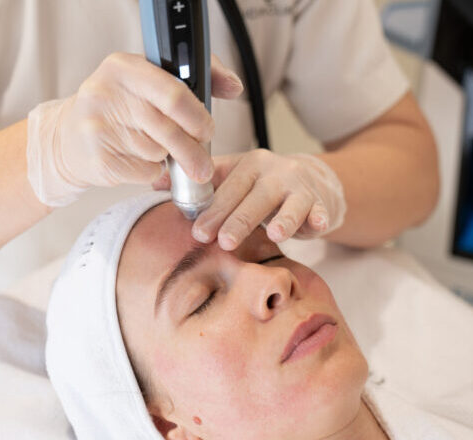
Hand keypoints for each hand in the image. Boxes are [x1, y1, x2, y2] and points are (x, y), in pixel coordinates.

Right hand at [26, 52, 243, 206]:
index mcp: (123, 67)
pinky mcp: (98, 160)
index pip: (174, 93)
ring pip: (159, 152)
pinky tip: (136, 161)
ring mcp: (98, 128)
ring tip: (154, 151)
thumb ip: (196, 80)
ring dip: (167, 159)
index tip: (207, 130)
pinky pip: (145, 173)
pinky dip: (150, 173)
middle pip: (170, 130)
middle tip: (201, 163)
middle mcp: (106, 93)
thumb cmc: (119, 108)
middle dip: (193, 151)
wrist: (67, 140)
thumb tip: (235, 86)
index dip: (198, 116)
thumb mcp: (149, 83)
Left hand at [156, 150, 346, 249]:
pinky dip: (320, 218)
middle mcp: (274, 171)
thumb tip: (152, 182)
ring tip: (273, 234)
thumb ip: (199, 183)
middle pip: (255, 197)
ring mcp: (299, 186)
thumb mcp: (232, 177)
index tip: (197, 231)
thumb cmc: (262, 186)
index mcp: (248, 164)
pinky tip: (318, 226)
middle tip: (224, 241)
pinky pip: (320, 210)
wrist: (311, 182)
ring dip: (282, 219)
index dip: (212, 209)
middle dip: (239, 220)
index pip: (227, 187)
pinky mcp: (320, 202)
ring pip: (290, 204)